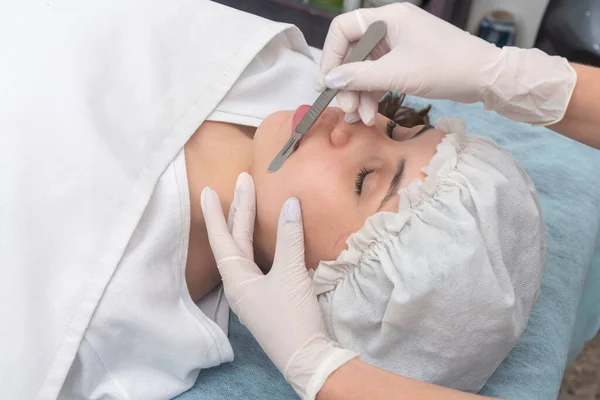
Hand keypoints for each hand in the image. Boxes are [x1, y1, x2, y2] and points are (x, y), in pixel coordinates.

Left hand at [200, 172, 357, 399]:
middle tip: (242, 182)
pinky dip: (263, 245)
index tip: (207, 190)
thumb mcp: (290, 273)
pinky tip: (269, 239)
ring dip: (248, 227)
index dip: (216, 213)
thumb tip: (290, 203)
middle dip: (238, 211)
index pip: (222, 238)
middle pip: (235, 241)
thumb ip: (289, 237)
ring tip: (250, 204)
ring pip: (247, 252)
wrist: (307, 359)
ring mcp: (254, 294)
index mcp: (237, 279)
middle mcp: (240, 285)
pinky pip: (260, 263)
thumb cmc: (291, 317)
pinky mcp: (268, 299)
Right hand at [319, 3, 575, 125]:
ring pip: (365, 69)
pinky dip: (372, 95)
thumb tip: (329, 80)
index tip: (328, 82)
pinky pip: (379, 77)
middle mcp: (390, 28)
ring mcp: (397, 46)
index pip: (344, 29)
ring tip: (359, 118)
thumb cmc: (444, 67)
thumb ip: (360, 77)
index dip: (331, 55)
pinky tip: (369, 115)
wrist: (484, 78)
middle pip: (353, 53)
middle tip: (345, 108)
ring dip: (359, 94)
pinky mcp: (405, 62)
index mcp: (387, 18)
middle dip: (346, 83)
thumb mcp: (397, 74)